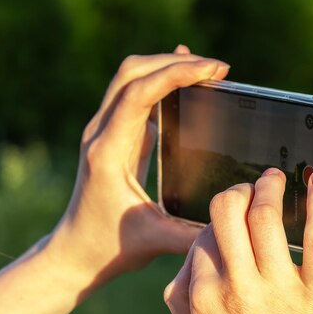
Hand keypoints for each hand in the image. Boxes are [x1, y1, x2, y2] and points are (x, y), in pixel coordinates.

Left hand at [47, 45, 229, 287]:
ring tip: (206, 70)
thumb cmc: (110, 248)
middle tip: (218, 68)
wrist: (74, 251)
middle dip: (176, 62)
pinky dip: (160, 81)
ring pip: (130, 78)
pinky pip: (133, 95)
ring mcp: (103, 132)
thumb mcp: (157, 242)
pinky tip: (182, 79)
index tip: (214, 70)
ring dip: (166, 66)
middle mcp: (100, 134)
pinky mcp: (112, 136)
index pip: (139, 94)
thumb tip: (238, 219)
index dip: (177, 74)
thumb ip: (197, 234)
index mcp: (108, 153)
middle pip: (132, 73)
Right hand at [164, 168, 312, 313]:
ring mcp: (275, 291)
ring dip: (271, 187)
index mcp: (200, 299)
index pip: (202, 237)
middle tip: (253, 188)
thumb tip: (189, 263)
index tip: (232, 219)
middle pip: (225, 212)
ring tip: (279, 179)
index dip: (218, 224)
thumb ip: (185, 303)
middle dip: (237, 191)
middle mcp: (233, 289)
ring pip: (264, 215)